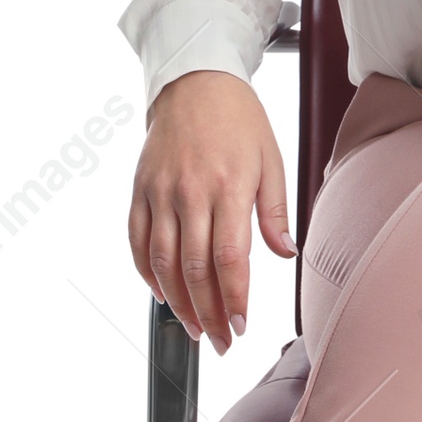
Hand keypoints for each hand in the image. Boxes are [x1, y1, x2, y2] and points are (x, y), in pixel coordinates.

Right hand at [128, 69, 293, 353]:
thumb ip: (274, 211)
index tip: (242, 326)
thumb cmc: (238, 120)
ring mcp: (159, 192)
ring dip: (178, 302)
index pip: (229, 259)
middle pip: (194, 269)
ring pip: (161, 261)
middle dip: (209, 314)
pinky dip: (145, 272)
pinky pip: (136, 240)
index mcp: (228, 188)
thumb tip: (285, 253)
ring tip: (195, 328)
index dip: (234, 300)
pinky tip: (162, 293)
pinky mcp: (139, 190)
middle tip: (221, 341)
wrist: (193, 81)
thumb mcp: (271, 160)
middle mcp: (189, 193)